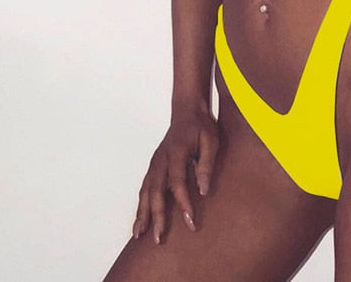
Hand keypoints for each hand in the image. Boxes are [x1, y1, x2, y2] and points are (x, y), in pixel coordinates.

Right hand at [132, 104, 218, 243]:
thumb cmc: (202, 127)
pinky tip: (140, 221)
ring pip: (145, 191)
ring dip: (142, 213)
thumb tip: (204, 191)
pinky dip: (140, 205)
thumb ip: (206, 164)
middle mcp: (161, 159)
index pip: (177, 182)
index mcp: (176, 152)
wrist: (187, 111)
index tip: (190, 222)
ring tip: (139, 236)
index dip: (183, 203)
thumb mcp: (211, 141)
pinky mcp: (154, 166)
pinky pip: (144, 188)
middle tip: (159, 239)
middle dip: (156, 216)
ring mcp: (155, 162)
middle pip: (156, 191)